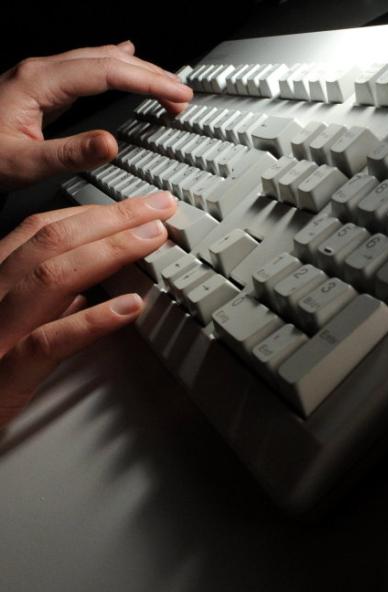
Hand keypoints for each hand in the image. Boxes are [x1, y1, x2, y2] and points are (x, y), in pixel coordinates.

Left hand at [0, 41, 192, 190]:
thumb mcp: (24, 163)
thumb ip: (69, 154)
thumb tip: (112, 143)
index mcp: (40, 82)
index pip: (107, 72)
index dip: (148, 82)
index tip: (177, 95)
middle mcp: (42, 72)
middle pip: (107, 60)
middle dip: (151, 74)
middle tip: (182, 94)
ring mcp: (42, 77)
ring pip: (100, 61)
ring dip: (137, 71)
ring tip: (165, 83)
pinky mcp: (43, 88)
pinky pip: (89, 68)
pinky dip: (116, 66)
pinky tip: (123, 59)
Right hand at [0, 191, 176, 427]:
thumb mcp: (8, 321)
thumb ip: (47, 303)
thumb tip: (92, 285)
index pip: (42, 230)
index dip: (95, 213)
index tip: (139, 207)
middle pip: (52, 242)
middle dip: (113, 219)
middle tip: (160, 208)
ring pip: (51, 278)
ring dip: (110, 253)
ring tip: (152, 240)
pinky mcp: (3, 375)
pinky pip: (48, 342)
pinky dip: (92, 321)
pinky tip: (130, 307)